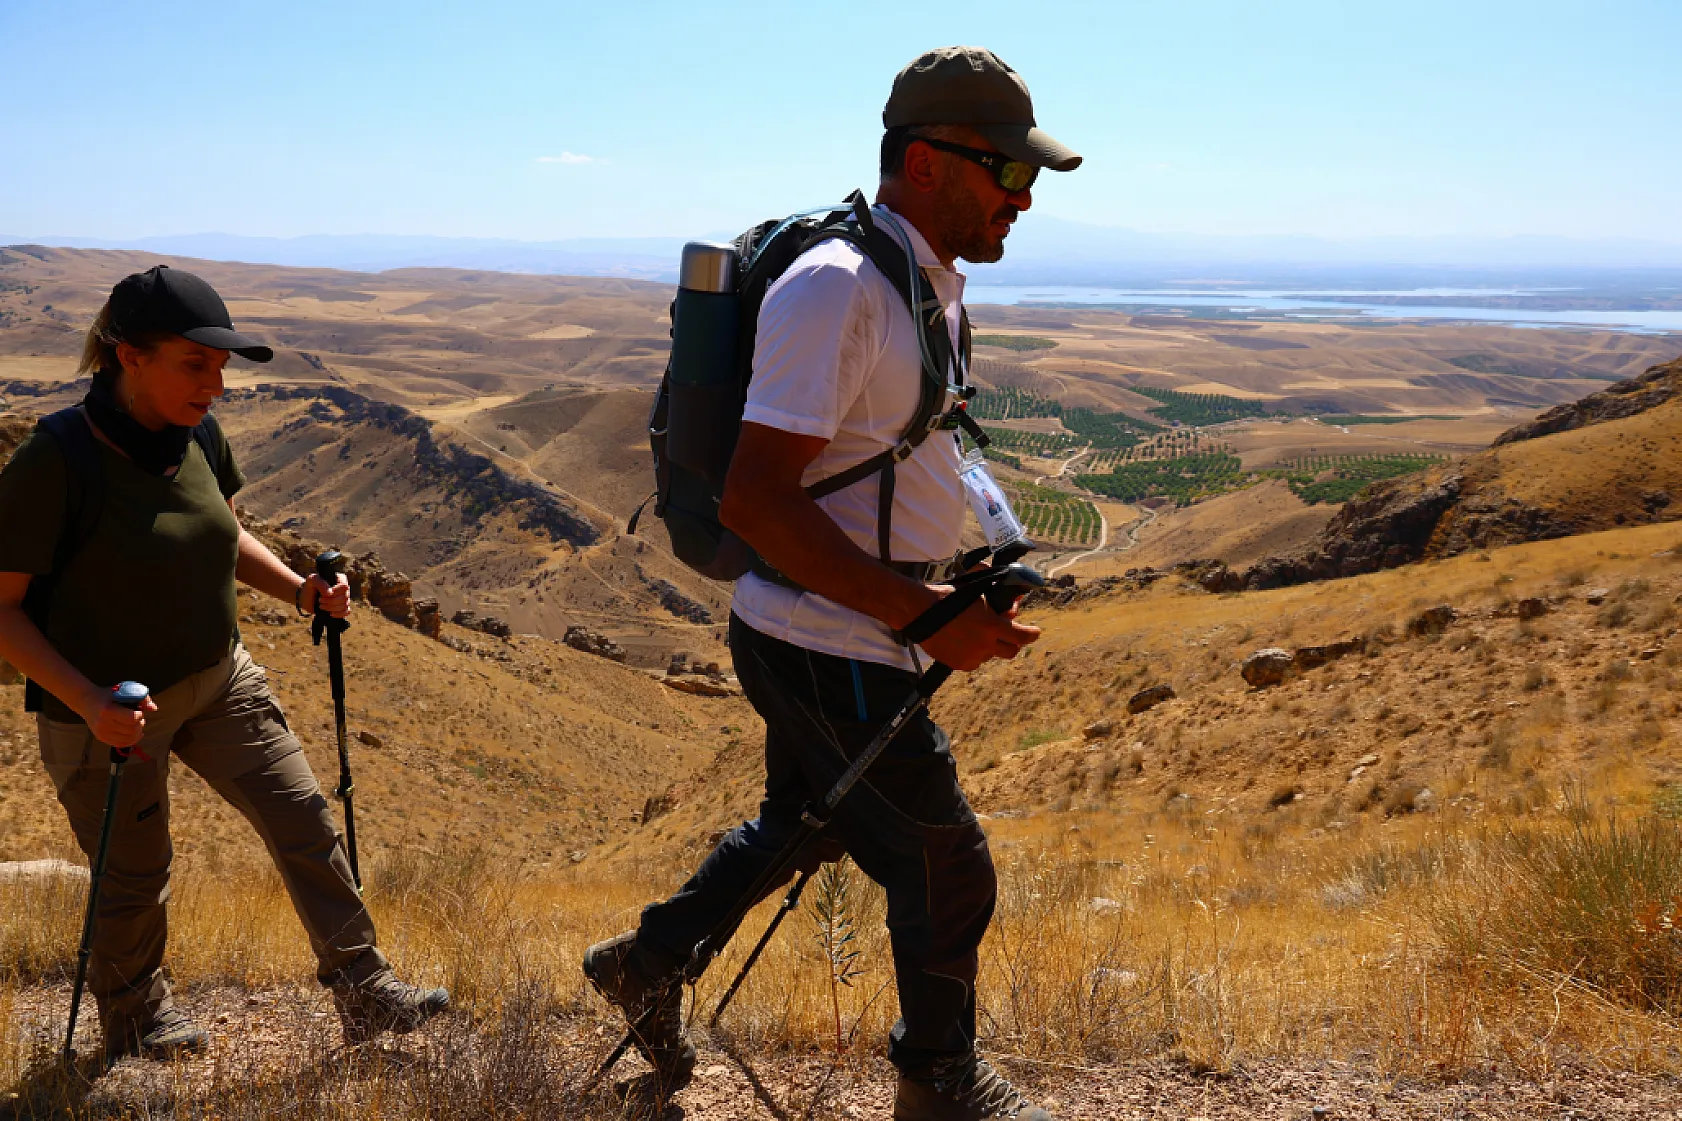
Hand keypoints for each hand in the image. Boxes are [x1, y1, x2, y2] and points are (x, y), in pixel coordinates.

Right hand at [79, 686, 156, 749]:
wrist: (86, 701)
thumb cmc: (109, 695)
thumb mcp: (124, 691)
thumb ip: (142, 698)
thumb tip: (154, 709)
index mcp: (108, 711)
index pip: (132, 719)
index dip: (139, 715)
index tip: (138, 711)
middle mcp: (103, 723)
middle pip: (131, 730)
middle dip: (140, 724)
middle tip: (139, 718)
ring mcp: (101, 732)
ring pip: (128, 739)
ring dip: (136, 732)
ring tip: (136, 725)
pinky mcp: (101, 738)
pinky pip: (120, 744)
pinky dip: (130, 740)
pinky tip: (133, 733)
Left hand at [300, 573, 349, 618]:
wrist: (306, 597)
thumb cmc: (309, 586)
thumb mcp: (312, 580)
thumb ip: (320, 583)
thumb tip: (330, 593)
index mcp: (339, 579)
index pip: (344, 586)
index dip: (336, 592)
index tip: (325, 594)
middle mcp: (344, 589)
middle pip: (344, 598)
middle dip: (331, 601)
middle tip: (320, 600)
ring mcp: (344, 599)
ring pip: (345, 606)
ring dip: (332, 608)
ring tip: (321, 606)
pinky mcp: (342, 608)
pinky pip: (346, 612)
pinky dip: (338, 614)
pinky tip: (330, 613)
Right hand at [914, 585, 1040, 671]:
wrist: (919, 611)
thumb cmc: (948, 596)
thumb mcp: (976, 590)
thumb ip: (996, 595)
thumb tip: (1011, 594)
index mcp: (992, 626)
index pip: (1022, 636)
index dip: (1032, 634)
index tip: (1035, 632)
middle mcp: (985, 645)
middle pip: (1011, 651)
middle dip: (1013, 642)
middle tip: (1009, 634)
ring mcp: (971, 656)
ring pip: (990, 655)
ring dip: (990, 646)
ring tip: (978, 633)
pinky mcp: (958, 664)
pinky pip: (973, 661)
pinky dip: (974, 653)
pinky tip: (966, 641)